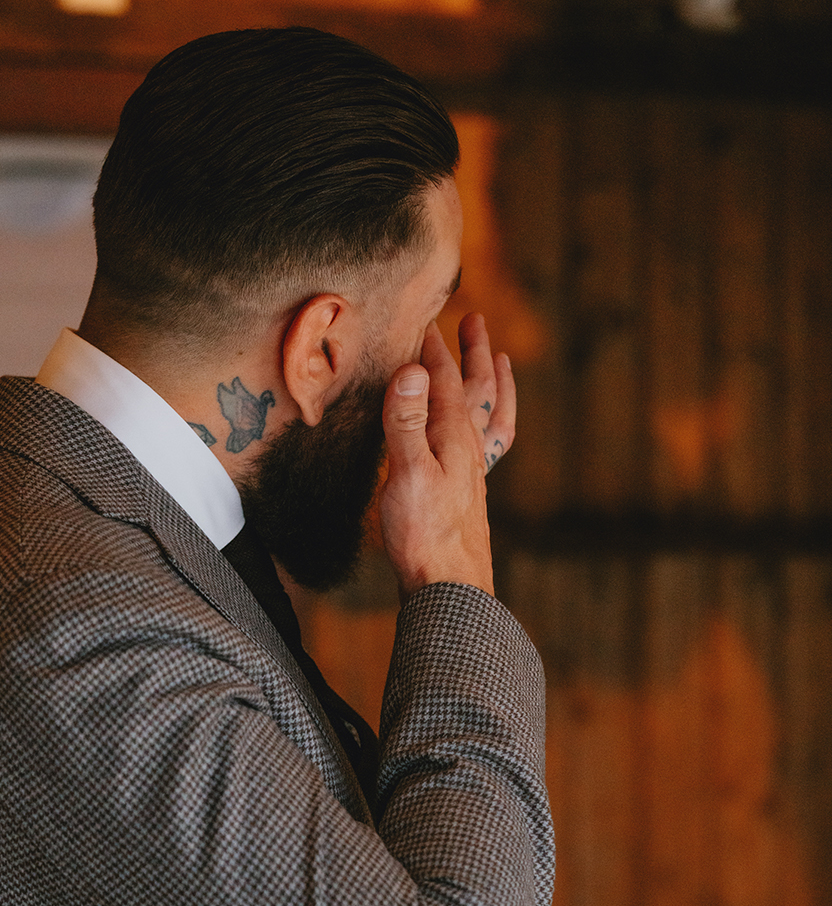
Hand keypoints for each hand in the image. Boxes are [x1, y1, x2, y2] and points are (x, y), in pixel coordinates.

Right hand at [379, 313, 514, 602]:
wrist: (449, 588)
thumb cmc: (425, 534)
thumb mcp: (408, 473)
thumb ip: (406, 421)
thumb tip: (412, 370)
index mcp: (453, 435)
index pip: (442, 379)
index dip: (432, 347)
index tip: (423, 317)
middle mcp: (468, 448)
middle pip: (477, 389)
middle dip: (473, 353)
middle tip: (474, 321)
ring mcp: (471, 472)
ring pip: (487, 415)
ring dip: (490, 384)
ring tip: (497, 363)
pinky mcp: (467, 495)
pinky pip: (488, 447)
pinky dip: (491, 427)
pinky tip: (481, 434)